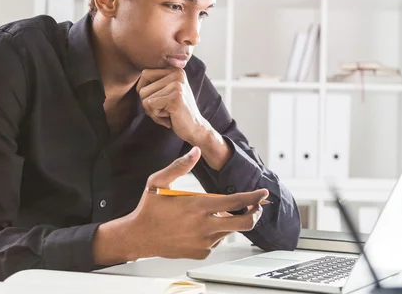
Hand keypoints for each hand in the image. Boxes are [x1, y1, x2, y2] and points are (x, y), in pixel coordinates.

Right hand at [93, 147, 267, 263]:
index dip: (253, 197)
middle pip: (244, 223)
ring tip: (221, 213)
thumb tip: (195, 151)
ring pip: (231, 231)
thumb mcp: (158, 182)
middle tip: (256, 206)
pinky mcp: (201, 252)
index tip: (263, 192)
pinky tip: (206, 225)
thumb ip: (179, 165)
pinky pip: (218, 241)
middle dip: (256, 213)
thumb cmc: (149, 209)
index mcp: (198, 206)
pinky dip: (218, 232)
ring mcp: (204, 242)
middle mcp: (204, 226)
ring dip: (233, 222)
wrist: (138, 237)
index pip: (236, 202)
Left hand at [137, 69, 209, 143]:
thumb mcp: (166, 92)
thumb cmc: (177, 112)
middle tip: (163, 110)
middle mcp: (177, 73)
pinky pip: (150, 105)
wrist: (195, 128)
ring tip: (168, 113)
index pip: (145, 74)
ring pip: (144, 97)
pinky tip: (170, 117)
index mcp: (175, 69)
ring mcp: (177, 84)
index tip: (159, 101)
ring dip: (152, 111)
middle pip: (143, 87)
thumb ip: (154, 84)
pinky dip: (157, 116)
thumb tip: (138, 83)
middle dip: (147, 104)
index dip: (145, 92)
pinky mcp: (176, 97)